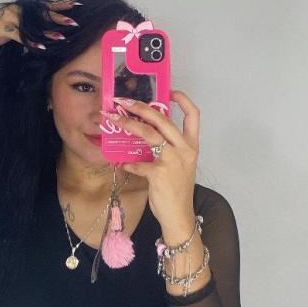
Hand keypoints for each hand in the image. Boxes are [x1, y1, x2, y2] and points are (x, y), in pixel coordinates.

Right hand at [0, 0, 78, 49]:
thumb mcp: (14, 29)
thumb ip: (28, 29)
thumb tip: (45, 35)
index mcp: (21, 9)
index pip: (44, 6)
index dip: (60, 5)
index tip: (76, 6)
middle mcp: (17, 10)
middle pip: (41, 13)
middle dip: (59, 18)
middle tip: (74, 23)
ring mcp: (9, 18)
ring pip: (32, 25)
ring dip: (48, 32)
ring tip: (62, 37)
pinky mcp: (2, 28)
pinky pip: (19, 36)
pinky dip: (31, 42)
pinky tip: (42, 47)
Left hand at [101, 91, 200, 228]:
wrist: (179, 215)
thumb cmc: (177, 191)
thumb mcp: (179, 166)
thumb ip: (168, 149)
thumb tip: (147, 135)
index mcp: (191, 146)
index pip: (193, 115)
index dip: (183, 100)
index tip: (170, 90)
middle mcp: (184, 150)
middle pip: (162, 119)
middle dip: (141, 107)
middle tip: (125, 101)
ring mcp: (172, 161)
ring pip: (148, 134)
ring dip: (128, 124)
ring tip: (114, 119)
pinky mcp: (158, 173)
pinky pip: (138, 163)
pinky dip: (128, 163)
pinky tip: (121, 164)